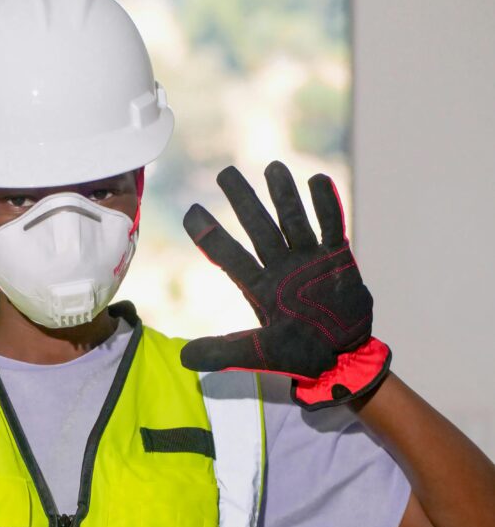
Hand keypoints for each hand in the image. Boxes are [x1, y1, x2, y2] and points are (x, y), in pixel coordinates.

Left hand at [180, 161, 389, 409]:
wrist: (342, 356)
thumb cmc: (299, 354)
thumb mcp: (258, 353)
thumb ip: (223, 352)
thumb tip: (183, 358)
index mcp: (259, 286)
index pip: (228, 255)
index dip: (209, 234)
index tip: (190, 211)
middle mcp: (280, 266)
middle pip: (258, 226)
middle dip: (243, 200)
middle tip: (225, 173)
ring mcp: (309, 259)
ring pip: (293, 219)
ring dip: (283, 195)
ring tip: (272, 167)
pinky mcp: (338, 259)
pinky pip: (332, 226)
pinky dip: (327, 205)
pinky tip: (317, 179)